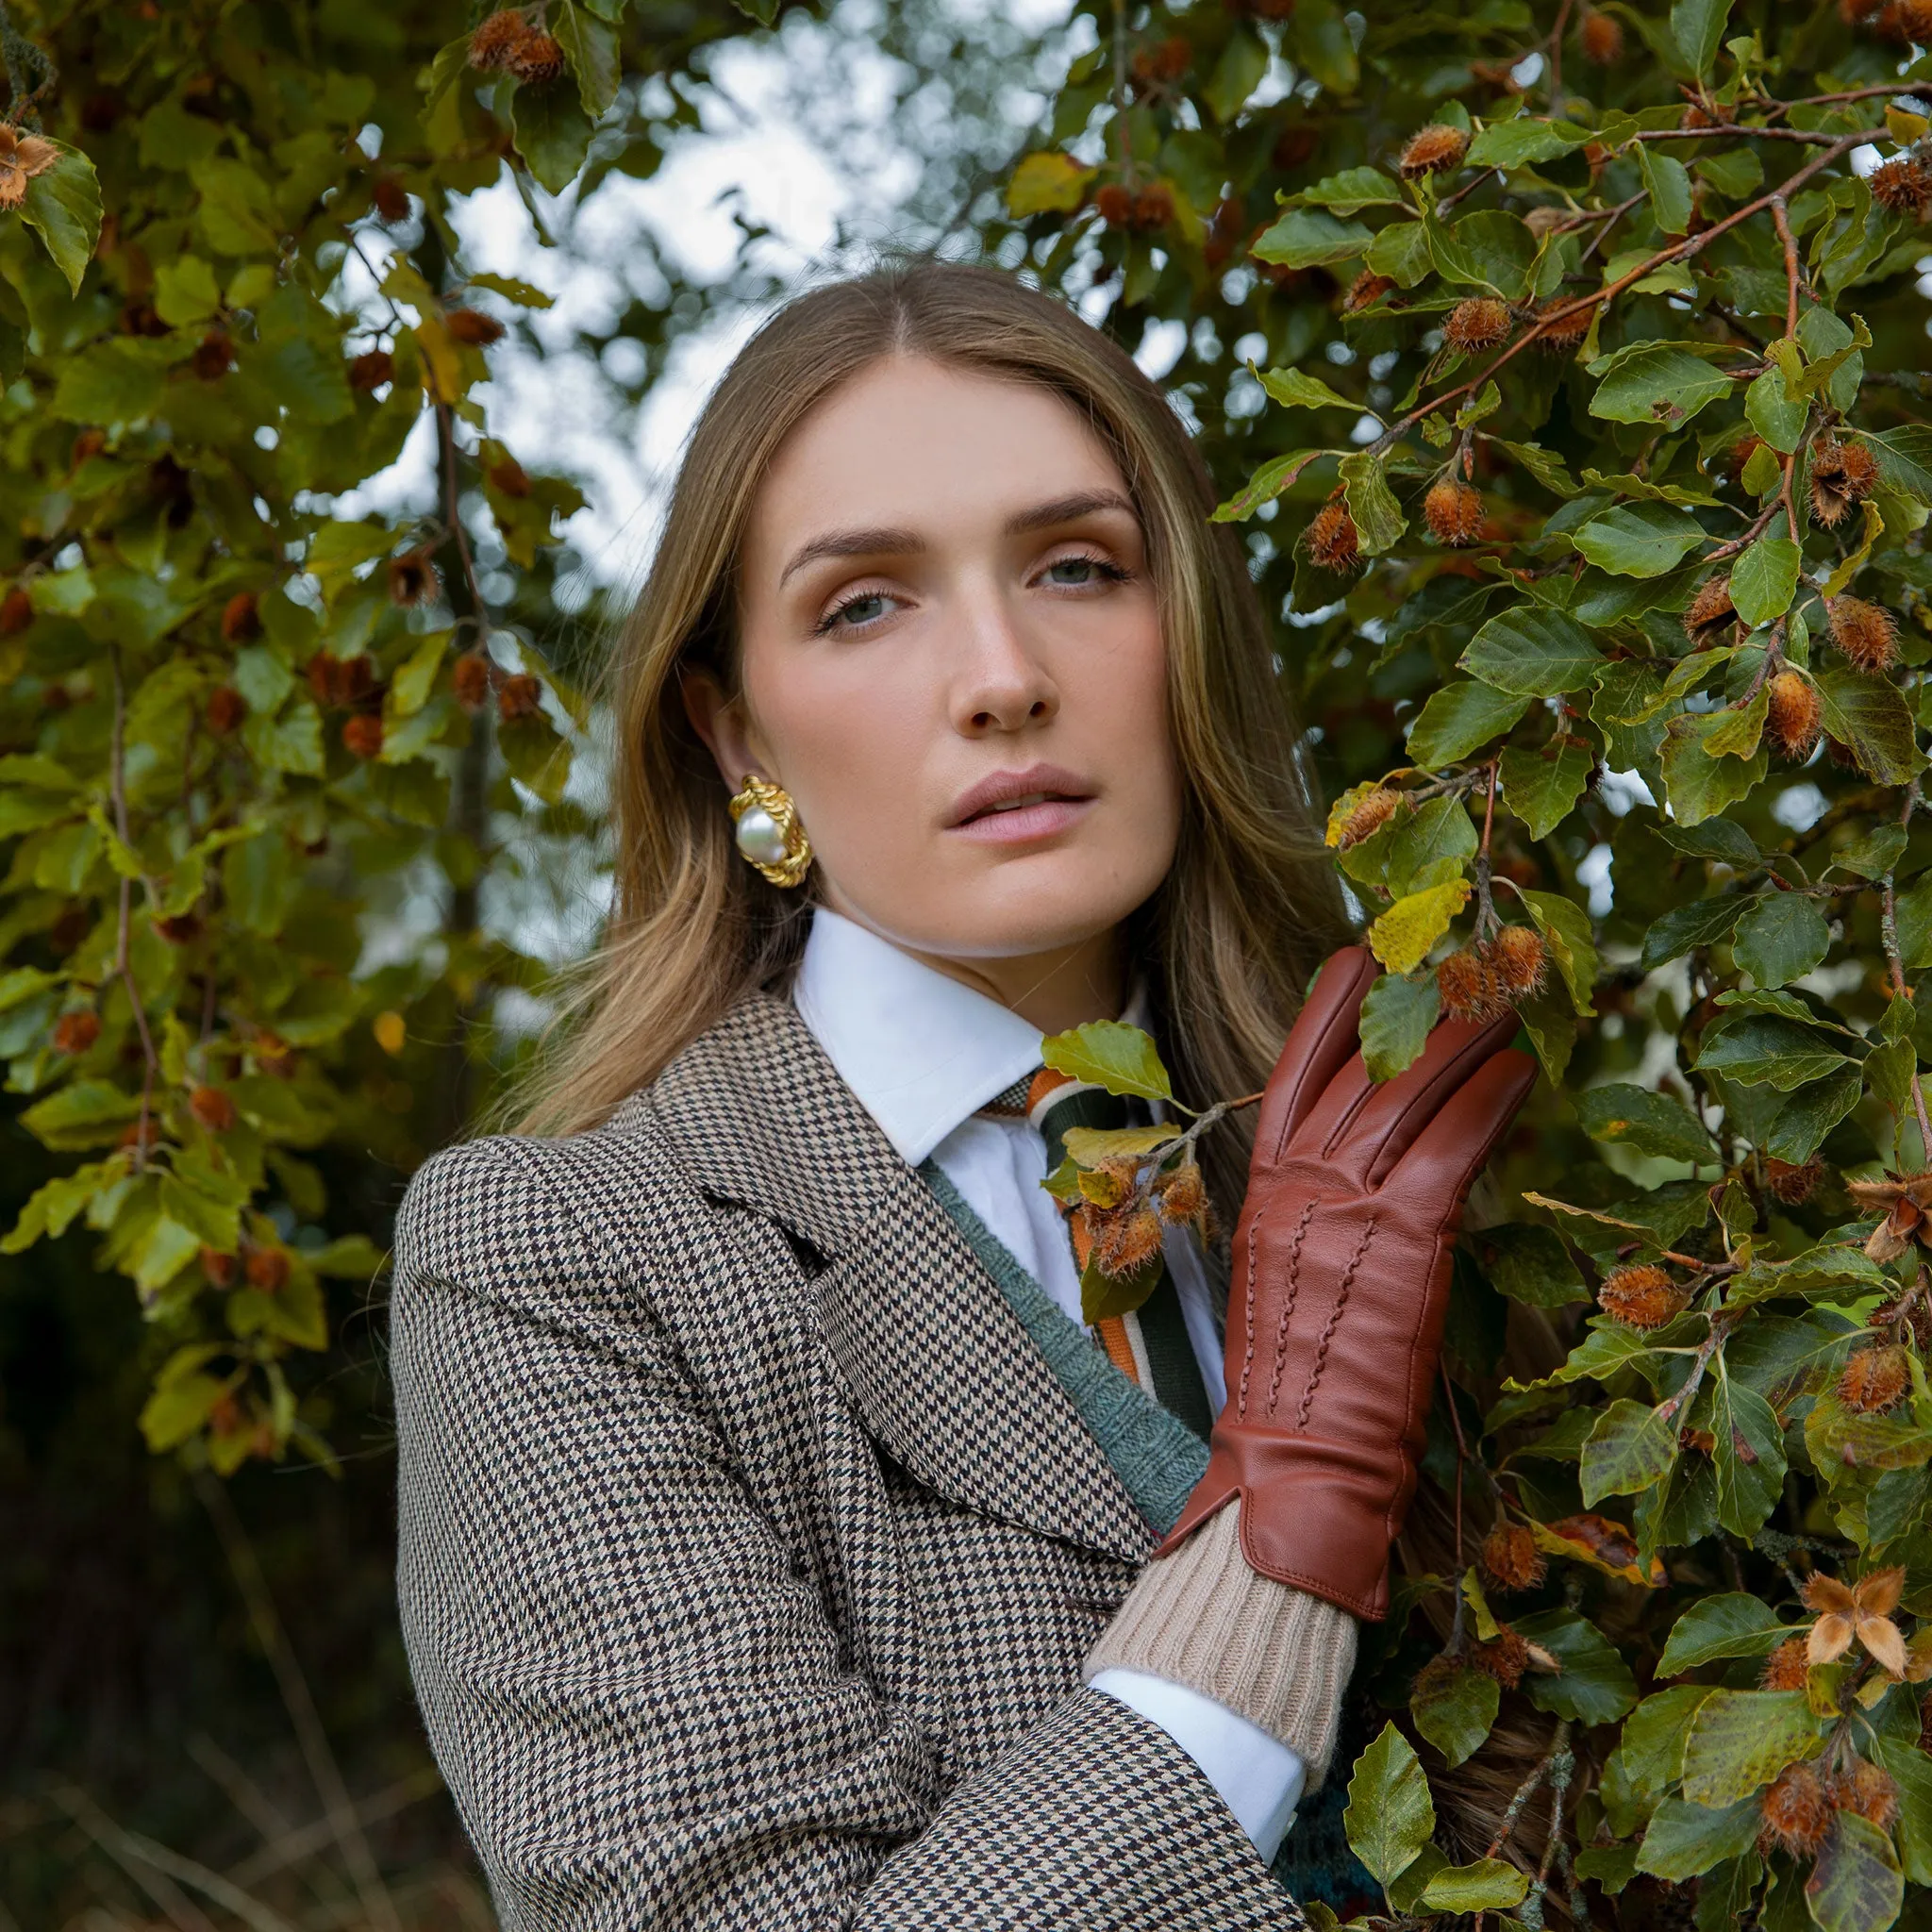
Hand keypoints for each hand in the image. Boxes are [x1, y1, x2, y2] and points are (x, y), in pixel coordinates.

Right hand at [1151, 945, 1535, 1619]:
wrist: (1297, 1456)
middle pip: (1359, 1071)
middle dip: (1406, 1009)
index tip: (1349, 962)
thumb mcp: (1286, 1283)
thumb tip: (1360, 1185)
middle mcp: (1300, 1184)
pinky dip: (1486, 1103)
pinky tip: (1518, 1072)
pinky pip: (1451, 1147)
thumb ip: (1317, 1222)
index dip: (1323, 1015)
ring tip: (1499, 1000)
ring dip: (1459, 1040)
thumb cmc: (1294, 1387)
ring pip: (1408, 1095)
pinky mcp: (1405, 1236)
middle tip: (1451, 960)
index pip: (1290, 1078)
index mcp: (1262, 1192)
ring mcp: (1350, 1205)